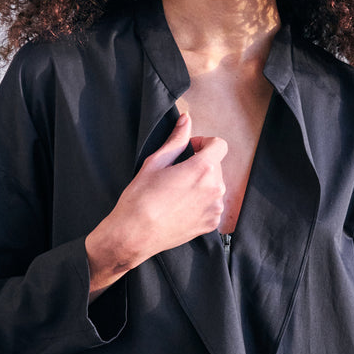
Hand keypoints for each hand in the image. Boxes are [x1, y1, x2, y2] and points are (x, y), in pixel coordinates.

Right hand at [85, 112, 227, 293]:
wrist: (135, 235)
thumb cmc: (140, 198)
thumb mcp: (155, 163)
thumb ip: (176, 140)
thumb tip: (186, 119)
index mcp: (203, 169)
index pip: (219, 145)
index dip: (203, 143)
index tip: (189, 150)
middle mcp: (215, 189)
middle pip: (216, 166)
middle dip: (201, 164)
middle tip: (176, 173)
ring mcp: (215, 209)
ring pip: (215, 186)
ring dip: (201, 184)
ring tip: (177, 192)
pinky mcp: (211, 224)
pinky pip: (212, 205)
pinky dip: (201, 202)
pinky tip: (181, 207)